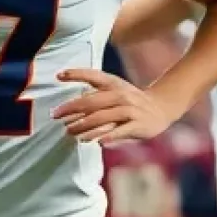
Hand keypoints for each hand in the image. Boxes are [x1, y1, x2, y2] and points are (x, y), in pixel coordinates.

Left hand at [52, 68, 178, 144]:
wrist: (161, 107)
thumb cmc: (130, 101)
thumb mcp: (115, 91)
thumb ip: (94, 95)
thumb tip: (69, 107)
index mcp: (114, 84)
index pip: (93, 76)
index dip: (76, 73)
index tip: (58, 75)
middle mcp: (121, 95)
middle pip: (93, 101)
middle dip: (71, 108)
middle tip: (55, 115)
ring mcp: (131, 110)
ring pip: (104, 118)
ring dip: (85, 126)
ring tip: (70, 132)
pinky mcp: (138, 125)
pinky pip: (121, 131)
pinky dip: (109, 136)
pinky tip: (97, 142)